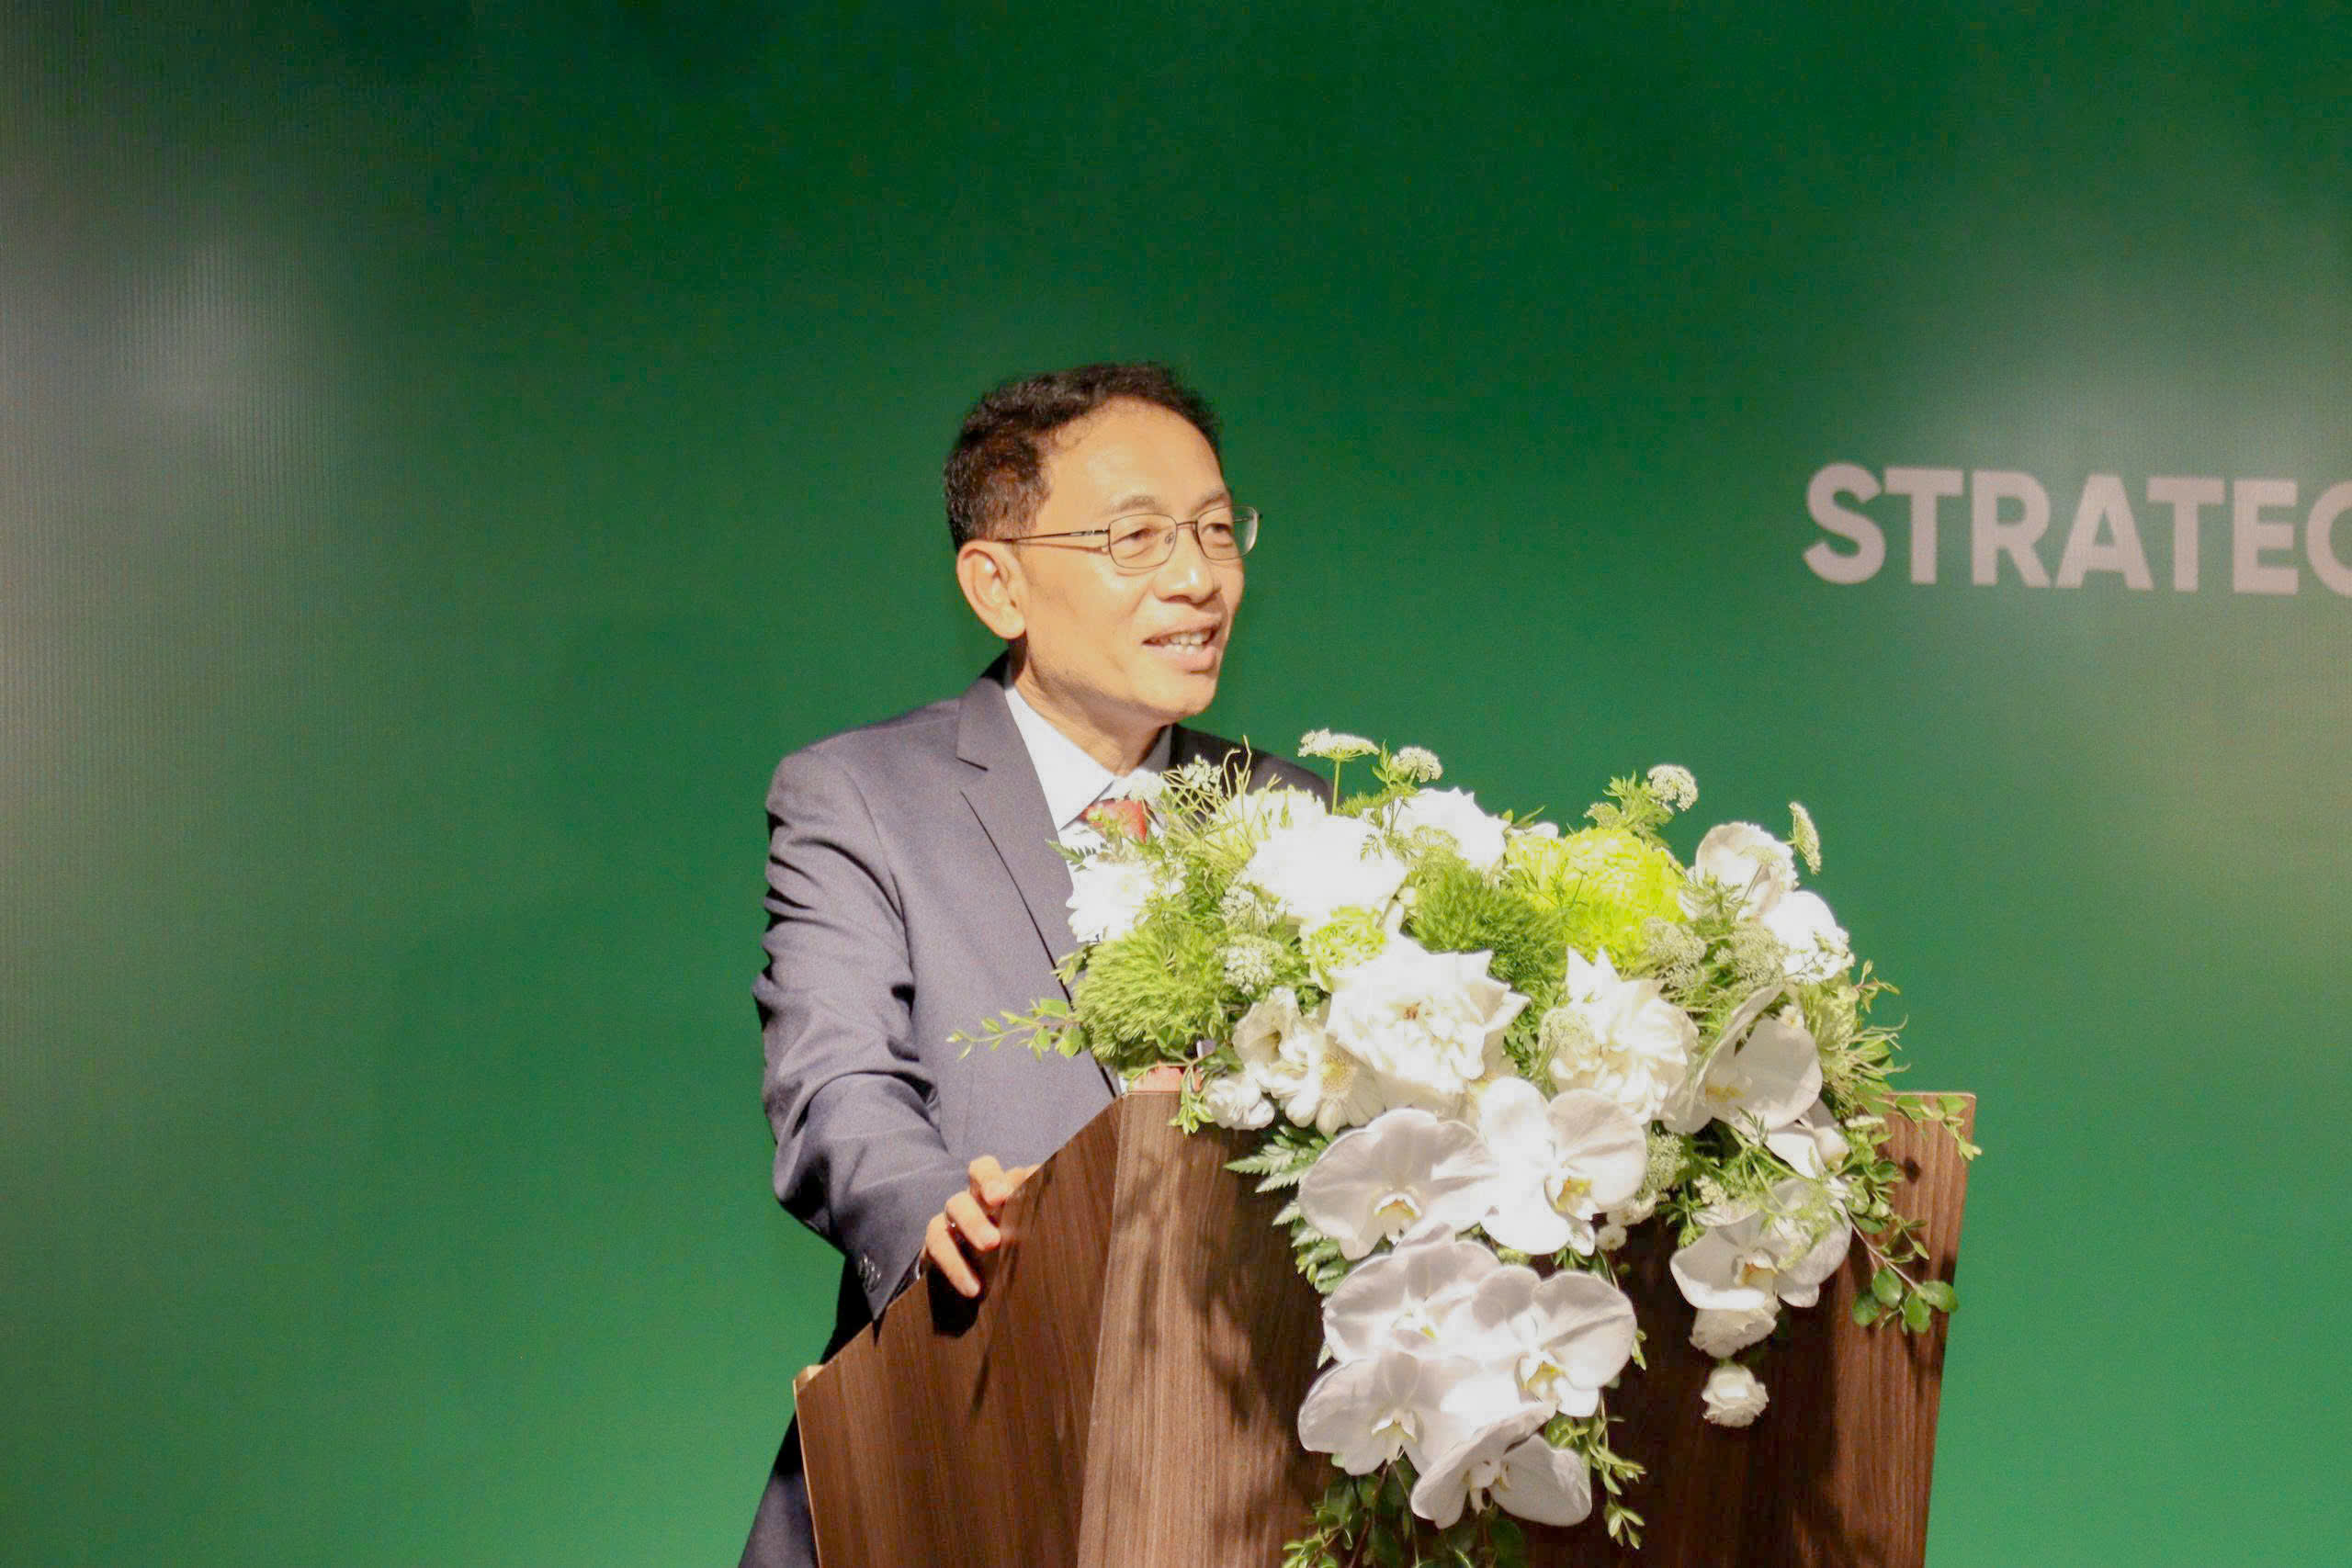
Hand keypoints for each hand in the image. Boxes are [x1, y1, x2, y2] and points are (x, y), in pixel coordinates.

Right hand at [921, 1156, 1036, 1298]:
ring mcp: (954, 1216)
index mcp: (1003, 1185)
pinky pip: (938, 1245)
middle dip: (990, 1184)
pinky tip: (973, 1288)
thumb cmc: (1020, 1244)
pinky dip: (954, 1265)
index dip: (1006, 1168)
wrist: (984, 1279)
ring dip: (972, 1222)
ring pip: (955, 1205)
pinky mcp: (937, 1243)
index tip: (1017, 1182)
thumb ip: (1046, 1212)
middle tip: (1002, 1199)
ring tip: (991, 1244)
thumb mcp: (1033, 1227)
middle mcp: (977, 1194)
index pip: (999, 1164)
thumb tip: (1066, 1202)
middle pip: (977, 1173)